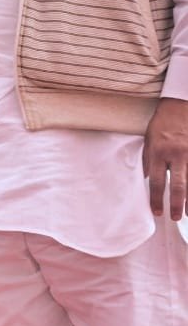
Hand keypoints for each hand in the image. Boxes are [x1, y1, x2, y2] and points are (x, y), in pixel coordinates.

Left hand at [143, 96, 187, 219]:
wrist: (179, 108)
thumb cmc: (161, 126)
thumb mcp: (148, 142)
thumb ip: (148, 162)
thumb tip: (146, 181)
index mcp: (159, 153)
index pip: (156, 181)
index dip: (156, 199)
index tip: (157, 212)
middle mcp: (177, 155)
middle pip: (178, 185)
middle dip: (177, 204)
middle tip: (175, 218)